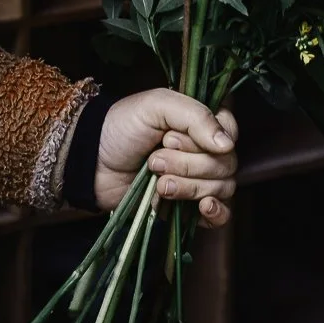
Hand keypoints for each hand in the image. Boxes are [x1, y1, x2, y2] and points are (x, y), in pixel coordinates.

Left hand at [95, 88, 237, 227]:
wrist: (93, 164)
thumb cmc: (122, 127)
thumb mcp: (157, 106)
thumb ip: (195, 117)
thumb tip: (227, 144)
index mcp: (201, 123)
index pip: (230, 132)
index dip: (208, 139)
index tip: (172, 138)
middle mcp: (205, 151)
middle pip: (225, 164)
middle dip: (188, 164)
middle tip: (155, 159)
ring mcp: (199, 181)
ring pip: (222, 188)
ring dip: (189, 186)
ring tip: (158, 181)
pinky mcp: (190, 208)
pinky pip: (220, 216)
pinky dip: (216, 212)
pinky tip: (203, 206)